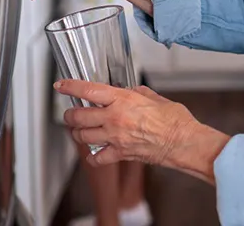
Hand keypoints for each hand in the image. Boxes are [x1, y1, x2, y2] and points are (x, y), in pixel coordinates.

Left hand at [56, 80, 230, 183]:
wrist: (183, 142)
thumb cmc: (175, 120)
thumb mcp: (155, 97)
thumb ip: (137, 94)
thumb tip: (129, 93)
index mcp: (122, 100)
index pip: (88, 90)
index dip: (70, 86)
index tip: (61, 85)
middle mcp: (114, 118)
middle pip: (79, 116)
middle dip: (70, 115)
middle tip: (70, 113)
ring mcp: (115, 137)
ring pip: (83, 136)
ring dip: (78, 133)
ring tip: (79, 131)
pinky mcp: (120, 154)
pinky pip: (97, 158)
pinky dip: (92, 156)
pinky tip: (94, 153)